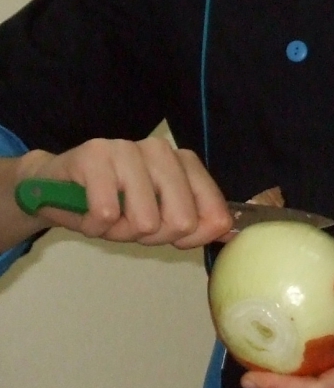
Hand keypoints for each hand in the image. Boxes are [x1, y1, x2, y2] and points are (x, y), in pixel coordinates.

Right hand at [11, 137, 231, 248]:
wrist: (52, 186)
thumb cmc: (111, 202)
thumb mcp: (156, 217)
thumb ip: (194, 222)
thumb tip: (228, 230)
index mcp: (182, 161)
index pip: (210, 205)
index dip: (194, 235)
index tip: (174, 239)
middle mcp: (160, 150)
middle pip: (180, 220)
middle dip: (152, 237)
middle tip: (129, 225)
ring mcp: (128, 148)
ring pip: (144, 220)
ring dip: (119, 232)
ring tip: (106, 216)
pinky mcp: (94, 156)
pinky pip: (107, 214)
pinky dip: (94, 226)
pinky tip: (87, 211)